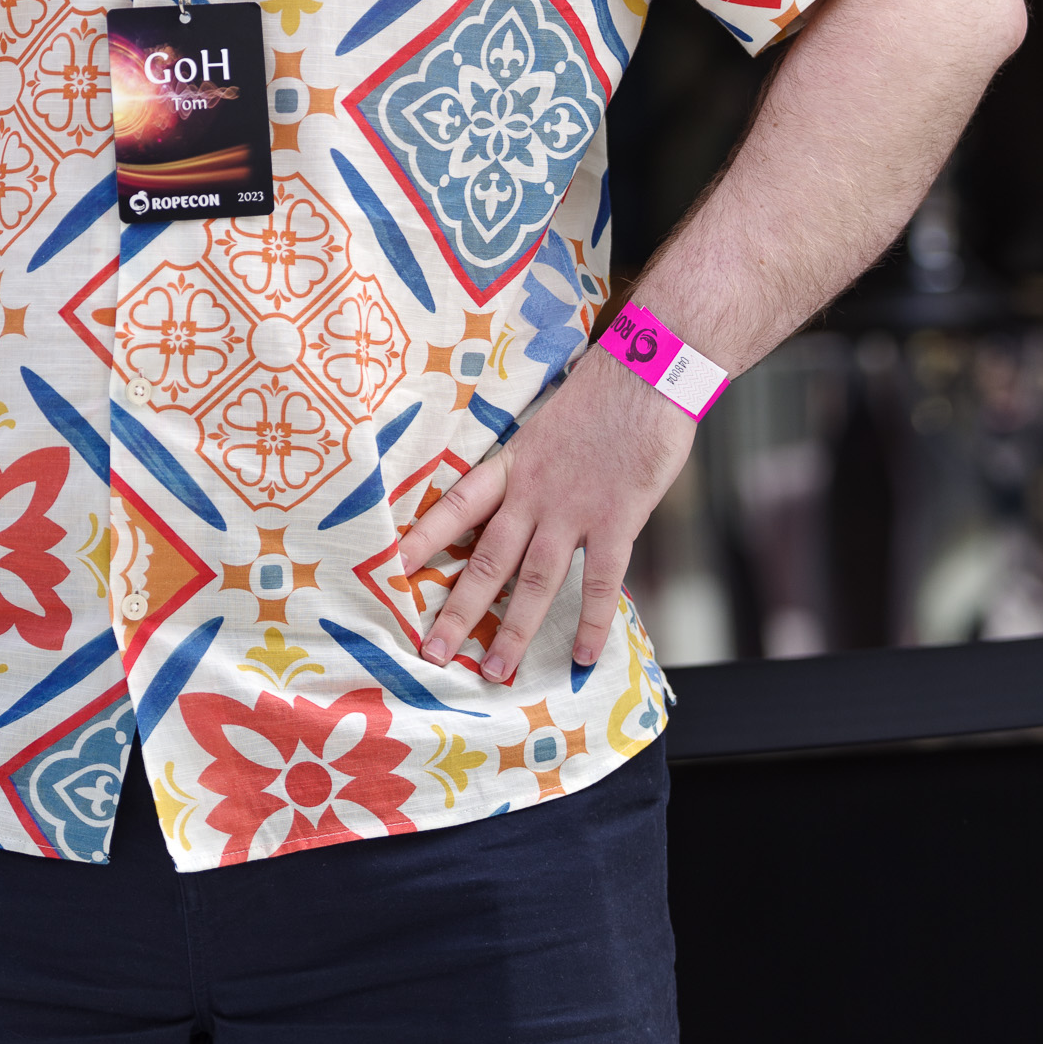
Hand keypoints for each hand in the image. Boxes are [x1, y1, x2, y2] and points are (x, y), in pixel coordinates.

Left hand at [395, 348, 696, 685]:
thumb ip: (532, 468)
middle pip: (487, 560)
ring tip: (496, 672)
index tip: (395, 569)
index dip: (425, 538)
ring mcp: (574, 510)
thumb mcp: (547, 425)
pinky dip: (594, 624)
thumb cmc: (602, 394)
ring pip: (535, 581)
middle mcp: (534, 493)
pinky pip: (602, 583)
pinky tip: (584, 657)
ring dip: (514, 630)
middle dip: (459, 611)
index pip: (456, 506)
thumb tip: (523, 500)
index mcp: (513, 465)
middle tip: (434, 652)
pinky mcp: (617, 520)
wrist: (648, 372)